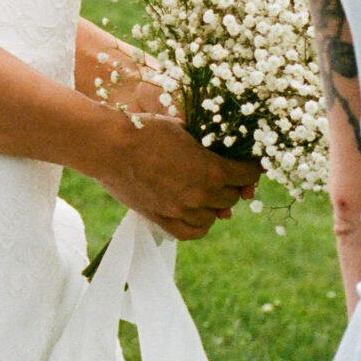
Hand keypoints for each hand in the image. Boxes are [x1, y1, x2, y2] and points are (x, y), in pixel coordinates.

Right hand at [94, 114, 266, 240]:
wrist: (108, 145)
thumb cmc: (145, 129)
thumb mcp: (183, 128)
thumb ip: (205, 143)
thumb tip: (220, 148)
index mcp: (211, 169)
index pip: (247, 175)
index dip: (252, 168)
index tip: (250, 164)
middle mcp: (201, 194)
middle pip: (231, 197)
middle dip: (232, 185)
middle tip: (227, 175)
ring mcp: (181, 210)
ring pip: (214, 216)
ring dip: (215, 204)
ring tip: (207, 192)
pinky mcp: (162, 219)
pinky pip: (193, 232)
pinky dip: (200, 224)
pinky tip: (197, 213)